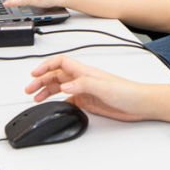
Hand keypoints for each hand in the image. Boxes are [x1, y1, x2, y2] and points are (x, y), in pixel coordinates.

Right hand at [26, 56, 169, 122]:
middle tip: (29, 89)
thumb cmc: (127, 91)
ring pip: (60, 87)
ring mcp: (85, 90)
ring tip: (35, 97)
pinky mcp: (88, 101)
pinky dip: (58, 101)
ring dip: (46, 91)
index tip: (34, 74)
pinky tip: (54, 105)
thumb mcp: (103, 86)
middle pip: (56, 76)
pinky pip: (69, 99)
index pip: (60, 63)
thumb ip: (82, 85)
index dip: (46, 66)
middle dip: (41, 80)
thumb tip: (63, 87)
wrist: (140, 104)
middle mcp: (83, 79)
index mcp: (85, 71)